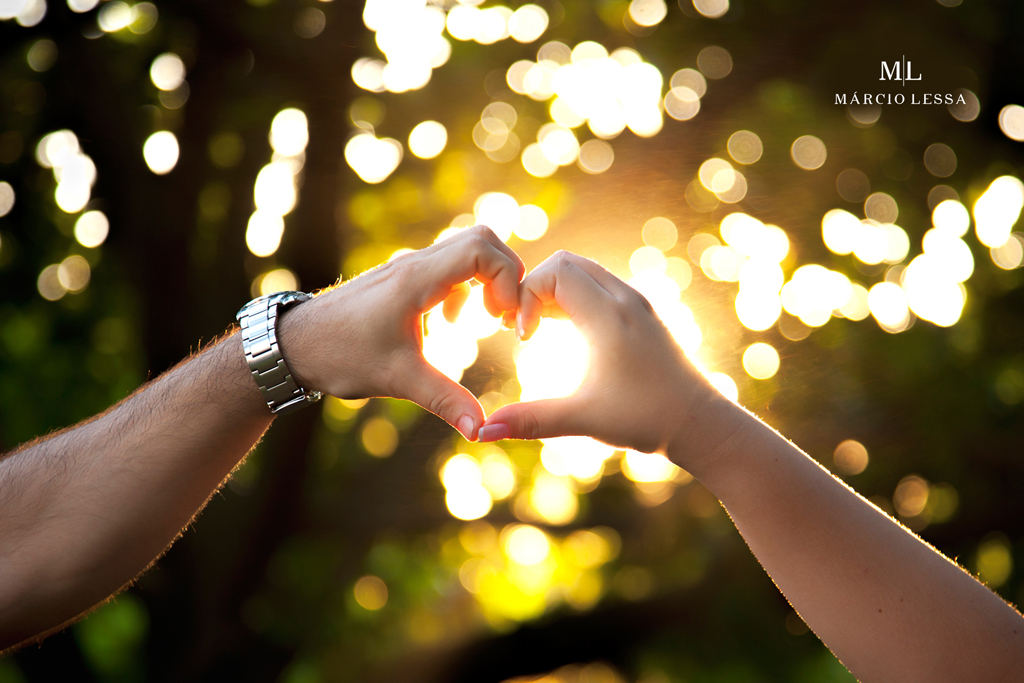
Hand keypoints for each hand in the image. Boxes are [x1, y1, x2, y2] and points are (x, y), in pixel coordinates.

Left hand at [278, 225, 523, 440]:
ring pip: (465, 249)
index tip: (503, 320)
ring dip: (486, 279)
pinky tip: (452, 325)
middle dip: (505, 274)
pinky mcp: (401, 278)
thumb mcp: (397, 380)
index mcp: (416, 280)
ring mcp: (407, 267)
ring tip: (486, 321)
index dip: (508, 279)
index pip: (481, 249)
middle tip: (502, 316)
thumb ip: (445, 400)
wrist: (293, 345)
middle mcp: (414, 264)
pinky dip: (465, 286)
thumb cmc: (340, 356)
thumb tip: (480, 430)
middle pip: (482, 239)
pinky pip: (447, 265)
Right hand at [480, 251, 720, 458]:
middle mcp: (625, 299)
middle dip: (535, 288)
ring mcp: (637, 303)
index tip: (522, 338)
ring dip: (555, 292)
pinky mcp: (643, 314)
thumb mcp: (584, 420)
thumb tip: (482, 433)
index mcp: (609, 316)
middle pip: (566, 262)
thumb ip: (531, 420)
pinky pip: (600, 286)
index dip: (527, 296)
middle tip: (523, 329)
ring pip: (585, 272)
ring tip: (539, 332)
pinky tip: (566, 334)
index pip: (555, 271)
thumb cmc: (647, 419)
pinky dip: (575, 298)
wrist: (702, 424)